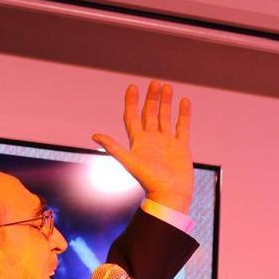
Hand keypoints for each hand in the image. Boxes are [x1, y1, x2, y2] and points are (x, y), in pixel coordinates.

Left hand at [92, 81, 193, 210]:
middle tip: (155, 83)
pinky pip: (183, 126)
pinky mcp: (181, 147)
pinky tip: (184, 101)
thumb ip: (113, 147)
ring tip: (167, 86)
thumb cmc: (149, 181)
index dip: (131, 102)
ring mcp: (167, 142)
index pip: (133, 116)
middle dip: (152, 97)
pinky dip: (184, 114)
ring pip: (165, 117)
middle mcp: (152, 139)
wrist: (170, 195)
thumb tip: (95, 135)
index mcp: (138, 141)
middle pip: (150, 113)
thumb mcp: (129, 162)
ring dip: (166, 102)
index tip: (132, 87)